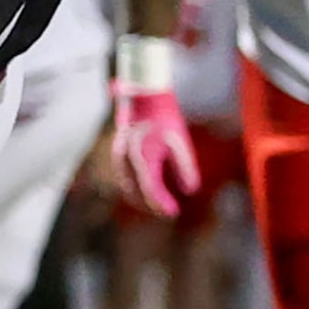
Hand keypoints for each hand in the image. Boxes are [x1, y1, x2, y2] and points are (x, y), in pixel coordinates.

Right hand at [111, 84, 199, 217]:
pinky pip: (125, 177)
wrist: (144, 96)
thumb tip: (190, 190)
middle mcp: (127, 159)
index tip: (174, 212)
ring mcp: (119, 156)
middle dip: (152, 205)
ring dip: (142, 197)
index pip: (151, 190)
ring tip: (158, 204)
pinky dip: (135, 186)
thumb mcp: (180, 142)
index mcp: (143, 157)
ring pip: (128, 186)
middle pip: (136, 192)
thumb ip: (184, 167)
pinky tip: (148, 188)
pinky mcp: (118, 153)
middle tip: (169, 211)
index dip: (162, 205)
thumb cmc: (165, 118)